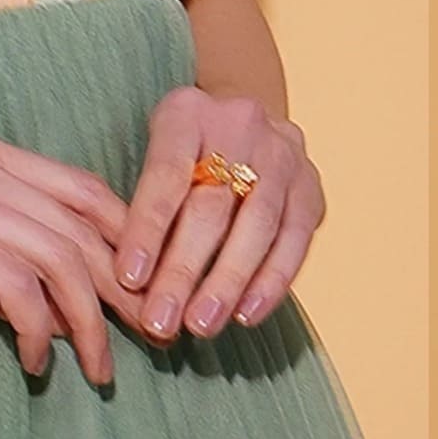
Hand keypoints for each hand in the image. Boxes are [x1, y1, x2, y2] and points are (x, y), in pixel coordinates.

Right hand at [0, 126, 145, 383]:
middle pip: (85, 221)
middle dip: (127, 283)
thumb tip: (35, 303)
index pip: (82, 187)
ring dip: (89, 317)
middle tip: (151, 338)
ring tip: (99, 367)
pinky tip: (37, 360)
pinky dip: (37, 325)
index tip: (145, 292)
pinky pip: (13, 280)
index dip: (127, 238)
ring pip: (59, 252)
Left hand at [113, 86, 323, 342]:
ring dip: (228, 282)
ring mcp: (283, 151)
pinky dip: (272, 280)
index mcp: (187, 112)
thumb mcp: (149, 162)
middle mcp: (241, 123)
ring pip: (258, 223)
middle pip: (213, 204)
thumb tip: (128, 287)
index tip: (129, 280)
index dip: (147, 228)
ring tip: (201, 326)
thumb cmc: (179, 156)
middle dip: (184, 270)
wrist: (237, 123)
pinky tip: (247, 314)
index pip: (166, 173)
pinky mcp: (310, 183)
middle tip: (160, 322)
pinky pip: (296, 237)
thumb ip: (140, 210)